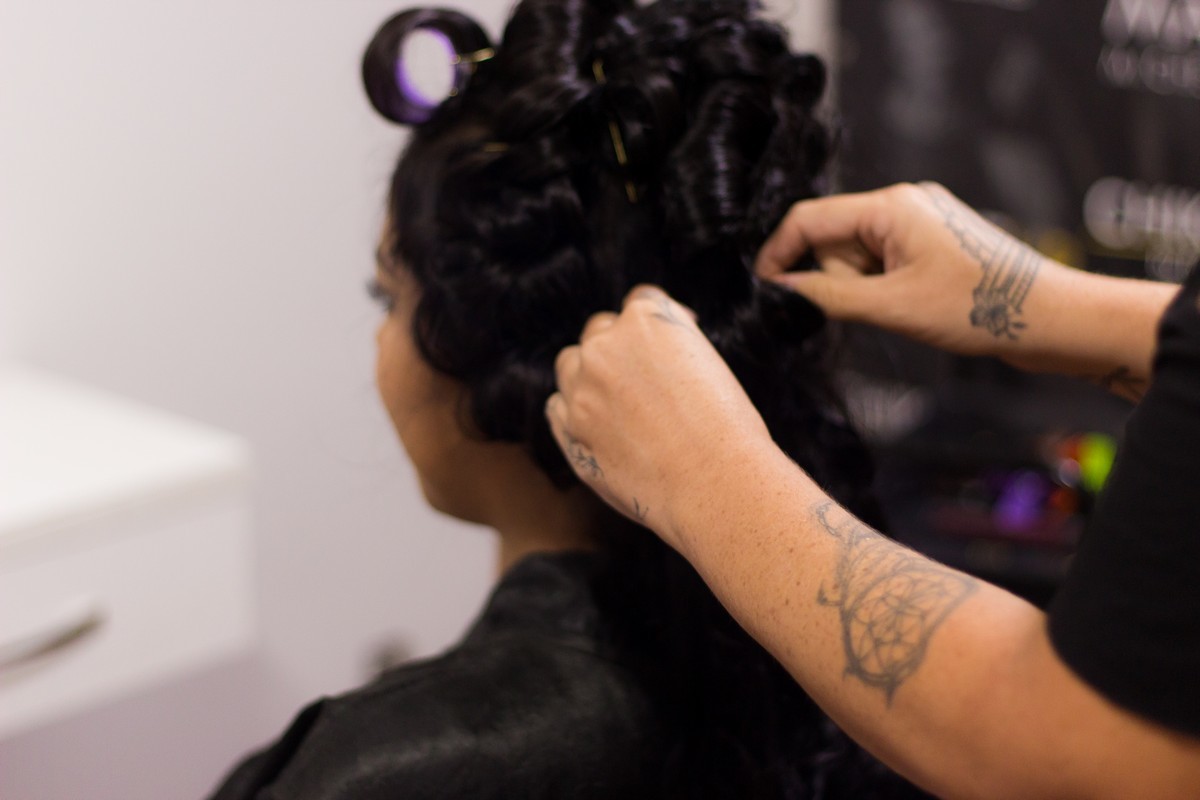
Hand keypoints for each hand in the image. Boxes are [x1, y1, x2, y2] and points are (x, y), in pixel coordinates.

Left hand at [546, 285, 772, 549]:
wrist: (715, 482)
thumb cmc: (728, 430)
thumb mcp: (710, 365)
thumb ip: (672, 350)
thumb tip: (653, 357)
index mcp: (648, 320)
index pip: (640, 301)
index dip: (655, 323)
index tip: (668, 345)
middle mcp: (606, 345)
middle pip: (599, 331)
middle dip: (618, 348)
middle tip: (642, 381)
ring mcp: (581, 386)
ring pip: (570, 365)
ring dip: (587, 376)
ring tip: (618, 407)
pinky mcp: (568, 428)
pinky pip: (556, 407)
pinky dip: (572, 412)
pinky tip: (601, 429)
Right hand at [756, 182, 1060, 360]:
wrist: (1051, 318)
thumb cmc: (979, 308)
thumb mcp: (890, 306)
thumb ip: (827, 297)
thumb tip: (781, 291)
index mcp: (891, 206)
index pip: (809, 220)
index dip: (778, 253)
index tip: (763, 289)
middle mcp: (905, 204)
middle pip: (834, 240)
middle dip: (839, 279)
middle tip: (874, 308)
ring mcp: (922, 222)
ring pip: (859, 257)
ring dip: (865, 288)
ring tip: (905, 310)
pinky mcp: (934, 244)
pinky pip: (884, 263)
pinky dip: (883, 288)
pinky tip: (913, 305)